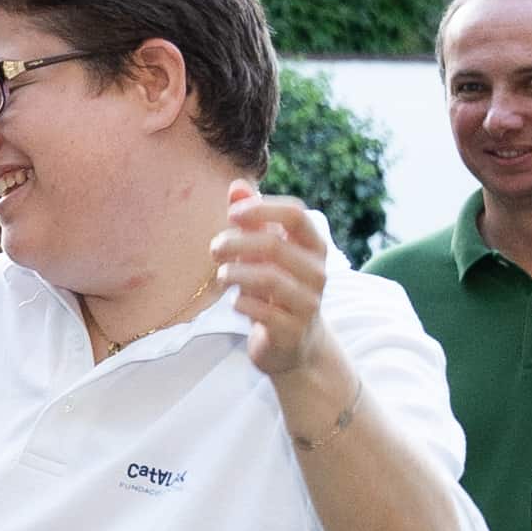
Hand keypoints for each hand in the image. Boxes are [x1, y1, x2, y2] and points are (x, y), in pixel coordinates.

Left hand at [210, 184, 333, 376]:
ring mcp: (308, 303)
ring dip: (235, 274)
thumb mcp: (265, 253)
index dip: (261, 208)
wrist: (294, 344)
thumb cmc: (276, 289)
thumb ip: (253, 220)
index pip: (296, 214)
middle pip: (274, 245)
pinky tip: (235, 302)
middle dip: (236, 243)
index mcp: (313, 246)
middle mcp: (317, 272)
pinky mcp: (293, 330)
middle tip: (214, 248)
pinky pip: (263, 311)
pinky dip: (242, 303)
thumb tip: (236, 185)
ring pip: (269, 279)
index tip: (232, 214)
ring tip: (221, 276)